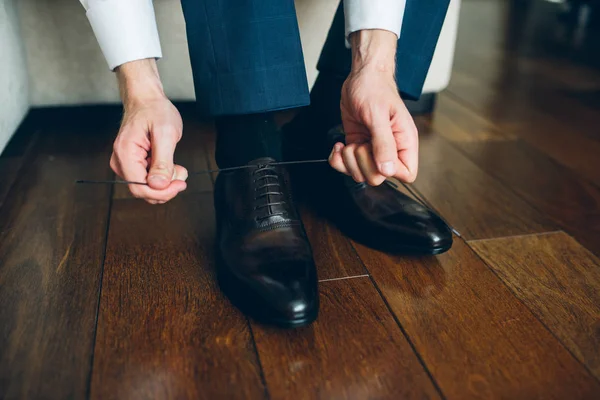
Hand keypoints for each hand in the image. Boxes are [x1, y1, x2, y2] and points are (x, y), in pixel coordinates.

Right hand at [110, 59, 187, 203]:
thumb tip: (158, 185)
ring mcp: (125, 164)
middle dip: (166, 187)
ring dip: (166, 182)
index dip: (162, 192)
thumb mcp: (165, 134)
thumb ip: (162, 161)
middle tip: (182, 172)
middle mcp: (121, 162)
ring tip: (178, 166)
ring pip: (148, 188)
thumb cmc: (155, 111)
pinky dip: (163, 176)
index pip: (140, 189)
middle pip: (144, 191)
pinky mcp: (133, 165)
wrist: (146, 99)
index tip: (180, 184)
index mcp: (125, 154)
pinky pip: (148, 180)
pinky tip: (171, 164)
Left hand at [328, 30, 417, 184]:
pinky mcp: (357, 147)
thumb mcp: (378, 115)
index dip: (390, 172)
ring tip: (350, 142)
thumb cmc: (375, 88)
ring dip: (348, 160)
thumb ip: (383, 144)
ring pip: (360, 174)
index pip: (406, 174)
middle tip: (361, 143)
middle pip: (379, 178)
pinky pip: (346, 166)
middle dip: (362, 163)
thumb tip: (387, 170)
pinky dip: (338, 159)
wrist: (361, 76)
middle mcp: (390, 149)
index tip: (376, 154)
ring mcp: (372, 150)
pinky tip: (340, 144)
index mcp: (404, 142)